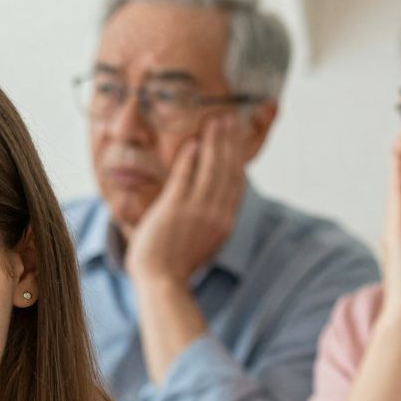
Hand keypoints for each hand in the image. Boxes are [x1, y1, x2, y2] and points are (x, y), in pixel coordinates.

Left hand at [125, 116, 243, 286]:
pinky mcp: (174, 210)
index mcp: (225, 222)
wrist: (162, 282)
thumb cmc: (176, 264)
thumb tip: (212, 203)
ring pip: (210, 170)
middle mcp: (216, 214)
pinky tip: (192, 143)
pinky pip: (184, 179)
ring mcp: (196, 211)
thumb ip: (211, 220)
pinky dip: (189, 160)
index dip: (238, 158)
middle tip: (230, 119)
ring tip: (215, 122)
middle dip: (229, 142)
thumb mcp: (205, 241)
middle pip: (227, 170)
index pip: (235, 182)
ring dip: (214, 143)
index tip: (238, 139)